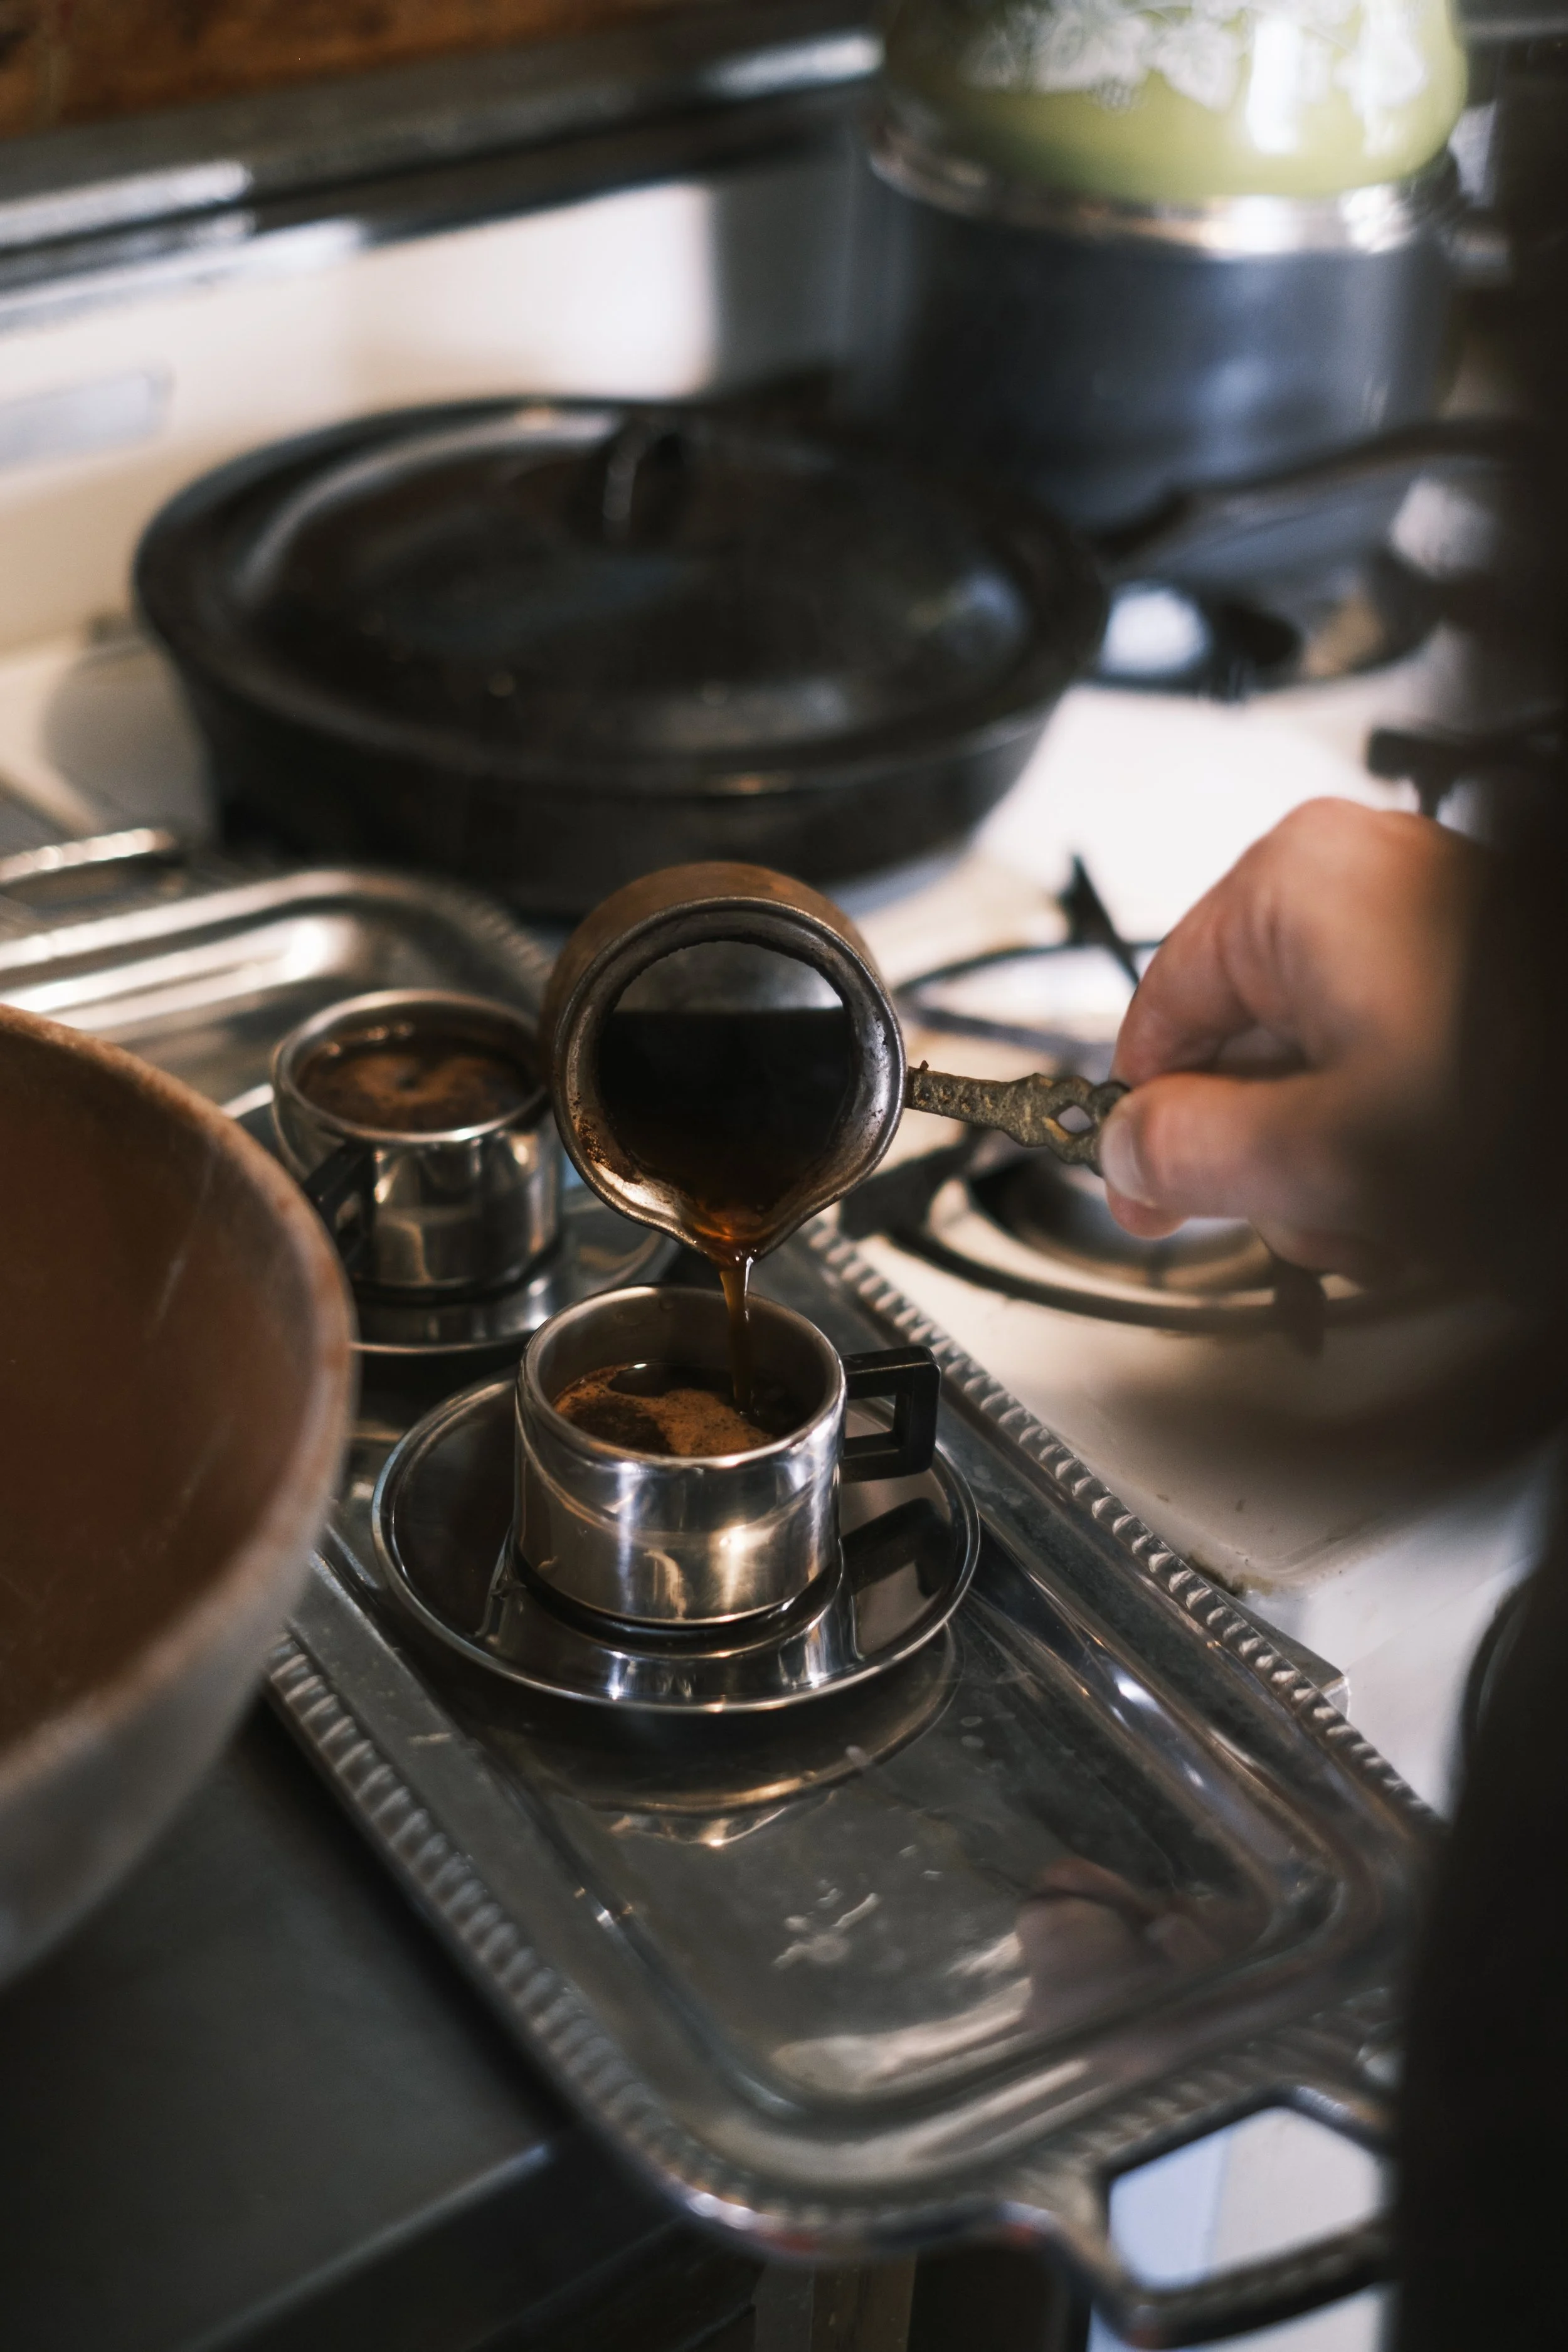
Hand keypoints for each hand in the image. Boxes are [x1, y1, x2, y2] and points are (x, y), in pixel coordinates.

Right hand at [1097, 799, 1486, 1281]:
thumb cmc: (1516, 1100)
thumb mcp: (1319, 1156)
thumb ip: (1187, 1155)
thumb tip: (1126, 1152)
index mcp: (1294, 886)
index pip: (1156, 1012)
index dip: (1141, 1123)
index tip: (1141, 1193)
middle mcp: (1356, 878)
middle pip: (1242, 1045)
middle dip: (1271, 1158)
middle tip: (1317, 1218)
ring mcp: (1424, 916)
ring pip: (1318, 1063)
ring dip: (1338, 1164)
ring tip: (1394, 1212)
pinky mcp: (1476, 962)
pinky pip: (1388, 1052)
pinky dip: (1396, 1131)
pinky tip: (1436, 1188)